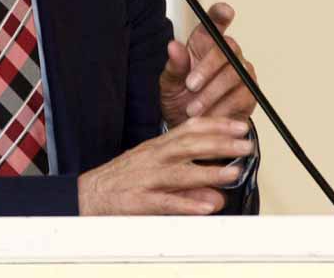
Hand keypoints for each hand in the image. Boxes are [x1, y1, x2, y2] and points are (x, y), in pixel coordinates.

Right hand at [77, 117, 253, 214]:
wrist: (88, 194)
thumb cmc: (122, 180)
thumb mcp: (155, 171)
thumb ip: (188, 181)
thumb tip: (217, 192)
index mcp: (157, 147)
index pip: (188, 130)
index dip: (215, 126)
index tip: (238, 126)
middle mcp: (153, 158)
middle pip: (188, 146)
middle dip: (219, 145)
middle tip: (245, 145)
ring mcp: (147, 178)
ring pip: (180, 172)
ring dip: (208, 172)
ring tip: (232, 173)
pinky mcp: (140, 200)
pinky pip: (165, 202)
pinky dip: (186, 204)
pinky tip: (205, 206)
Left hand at [160, 2, 256, 128]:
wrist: (190, 127)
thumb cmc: (179, 98)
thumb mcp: (169, 83)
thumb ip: (174, 65)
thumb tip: (173, 45)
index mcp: (203, 44)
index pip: (214, 24)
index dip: (220, 15)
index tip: (224, 11)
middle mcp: (226, 53)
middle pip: (226, 49)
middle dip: (206, 68)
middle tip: (189, 85)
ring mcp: (241, 72)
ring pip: (233, 74)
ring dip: (211, 93)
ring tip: (192, 108)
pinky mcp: (250, 93)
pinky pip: (241, 96)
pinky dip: (223, 106)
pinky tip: (209, 114)